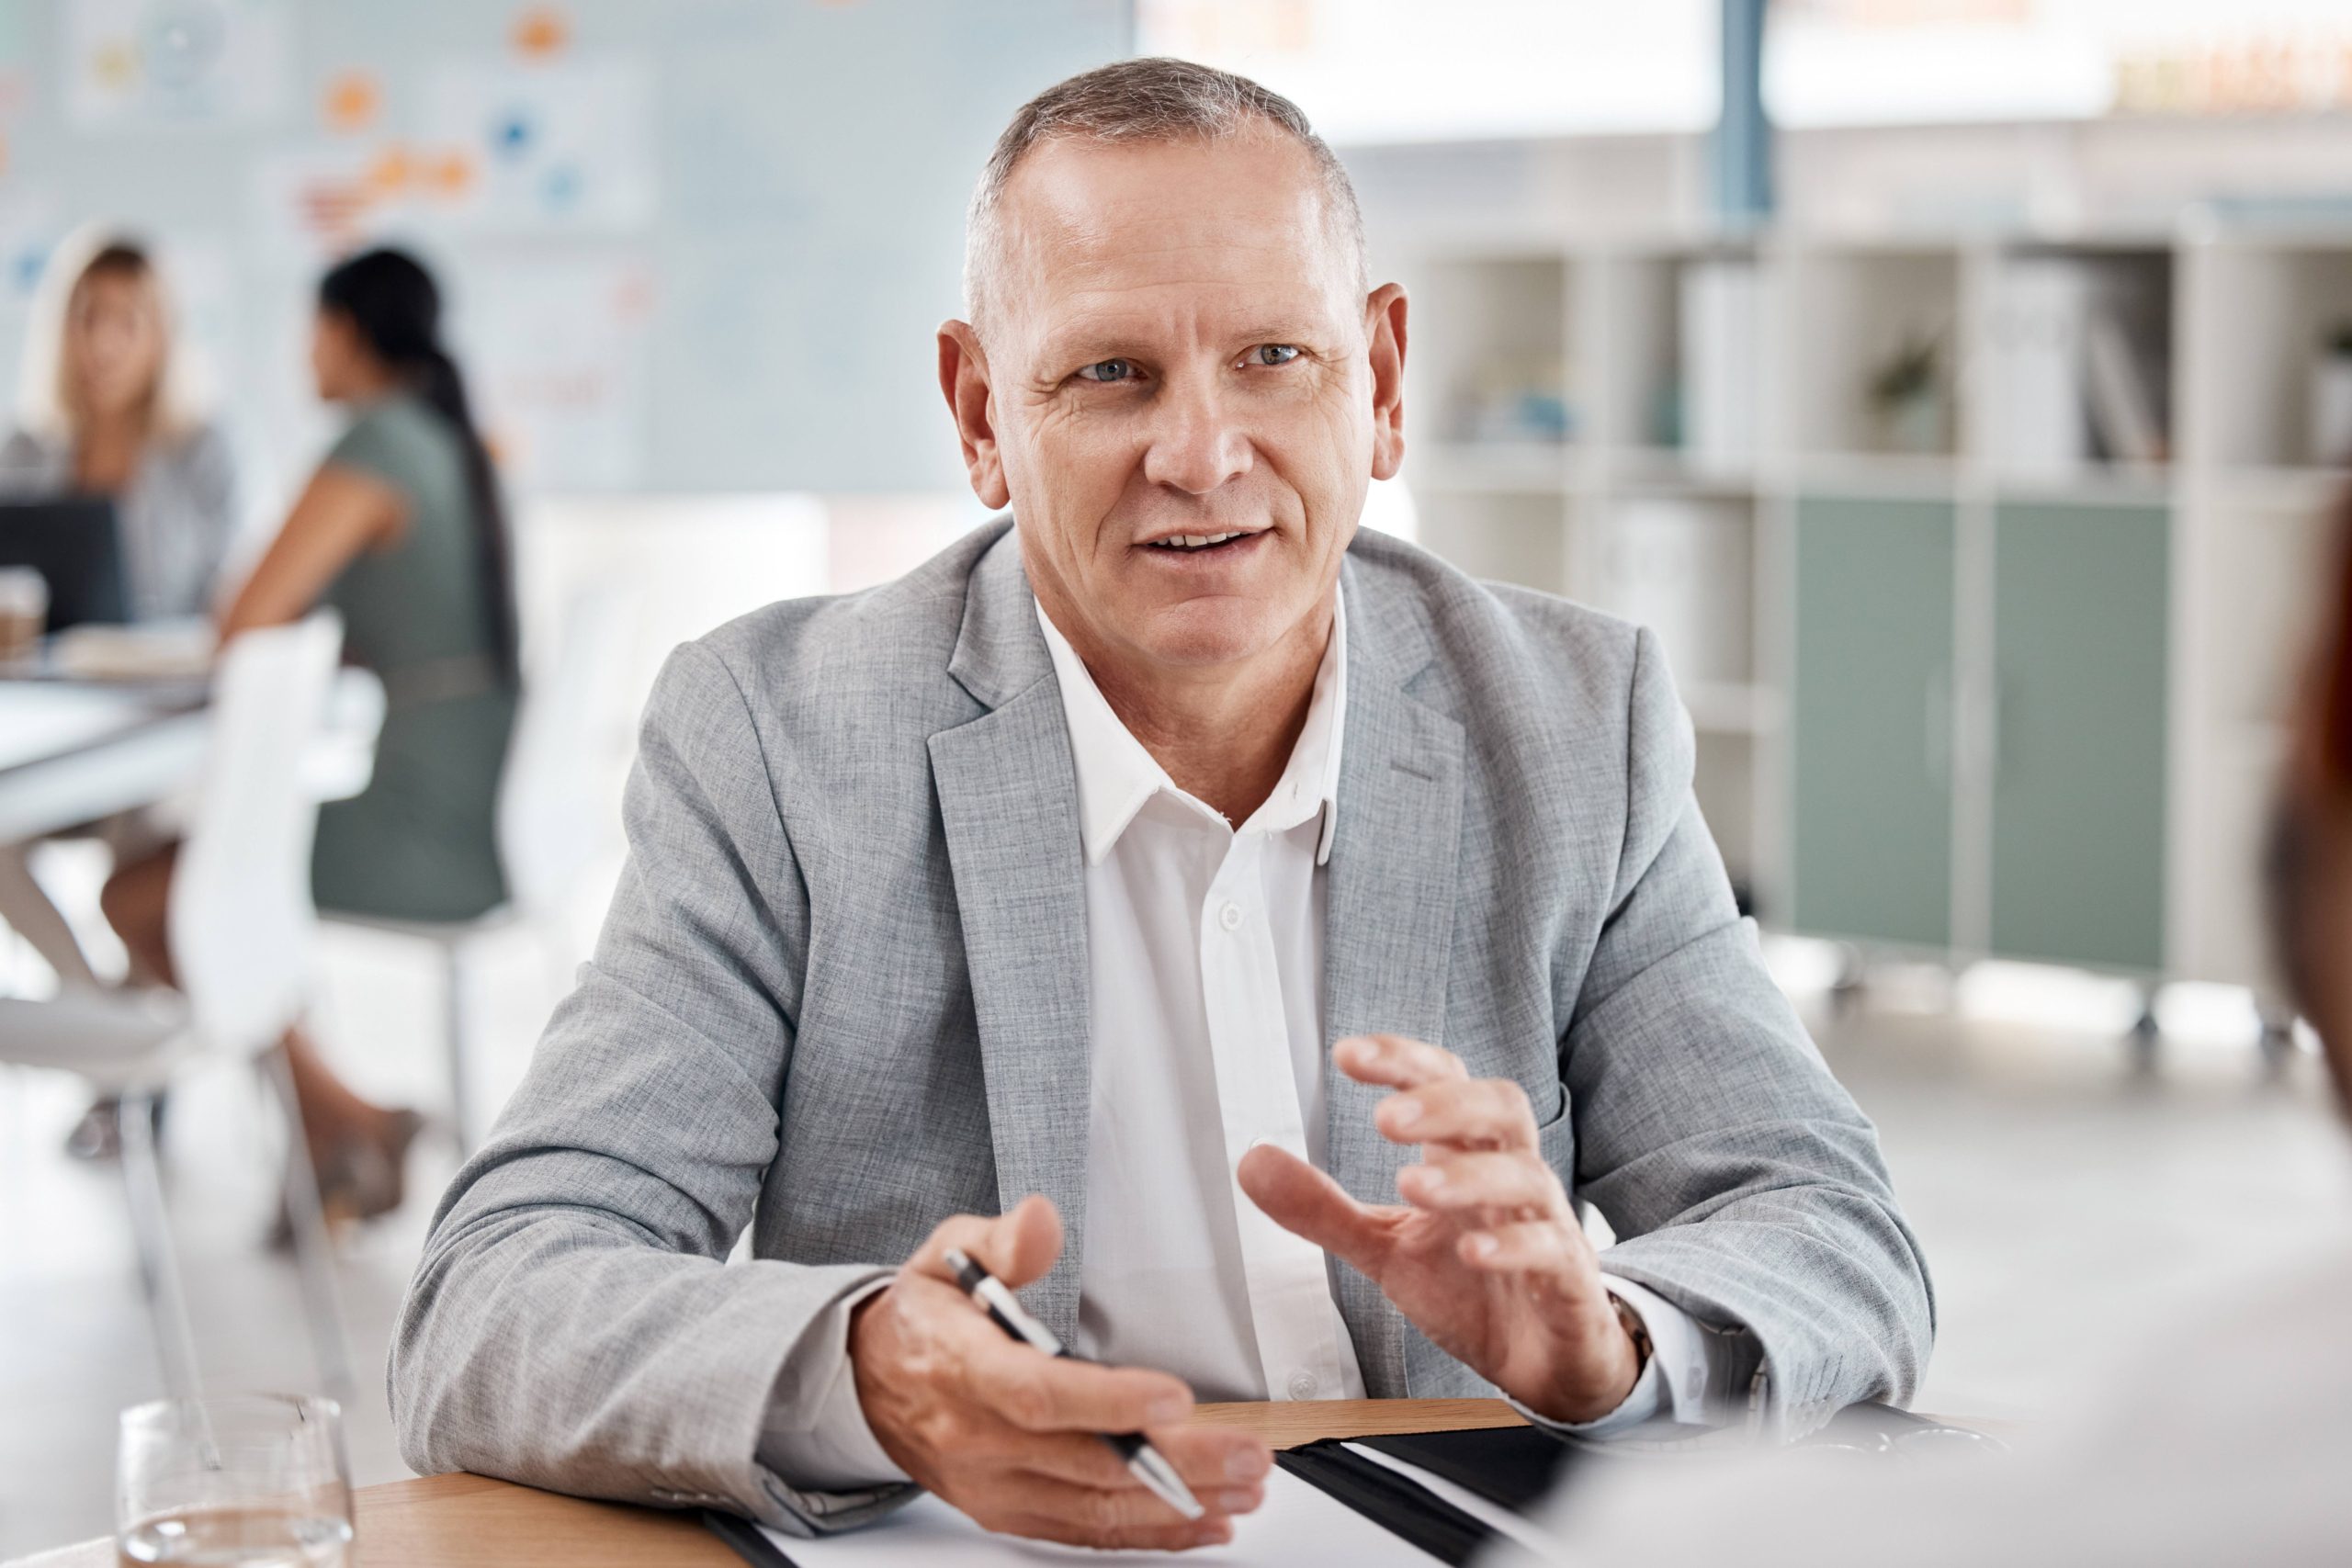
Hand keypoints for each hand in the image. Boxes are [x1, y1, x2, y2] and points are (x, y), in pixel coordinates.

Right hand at [848, 1194, 1273, 1550]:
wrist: (868, 1382)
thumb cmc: (924, 1315)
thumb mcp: (949, 1252)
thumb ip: (1003, 1240)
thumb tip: (1041, 1219)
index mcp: (962, 1368)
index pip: (1037, 1394)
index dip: (1108, 1401)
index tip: (1176, 1396)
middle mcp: (977, 1438)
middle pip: (1085, 1461)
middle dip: (1178, 1463)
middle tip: (1250, 1453)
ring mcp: (993, 1485)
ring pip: (1095, 1508)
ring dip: (1179, 1504)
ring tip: (1247, 1486)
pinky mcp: (1009, 1512)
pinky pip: (1085, 1533)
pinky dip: (1150, 1535)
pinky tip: (1205, 1520)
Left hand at [1238, 1035, 1641, 1424]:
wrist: (1541, 1362)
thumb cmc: (1473, 1290)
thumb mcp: (1385, 1247)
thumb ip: (1323, 1208)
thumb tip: (1253, 1161)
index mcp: (1465, 1156)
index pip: (1444, 1083)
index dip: (1402, 1062)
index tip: (1347, 1056)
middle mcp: (1508, 1178)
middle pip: (1499, 1108)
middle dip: (1445, 1103)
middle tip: (1386, 1119)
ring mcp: (1545, 1225)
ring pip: (1527, 1175)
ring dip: (1469, 1175)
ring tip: (1413, 1185)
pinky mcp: (1568, 1281)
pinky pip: (1552, 1249)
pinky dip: (1513, 1244)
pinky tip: (1472, 1249)